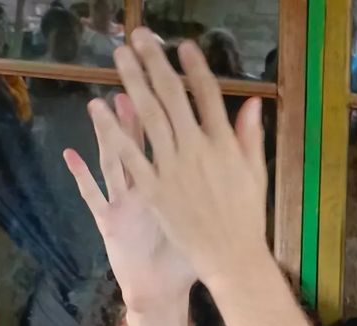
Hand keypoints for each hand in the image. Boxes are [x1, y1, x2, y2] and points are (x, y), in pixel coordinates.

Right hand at [64, 93, 195, 312]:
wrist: (162, 289)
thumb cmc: (185, 256)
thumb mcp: (202, 219)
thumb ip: (216, 189)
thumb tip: (229, 164)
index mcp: (170, 185)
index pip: (172, 144)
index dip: (171, 117)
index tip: (172, 86)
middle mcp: (145, 188)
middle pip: (142, 146)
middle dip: (137, 113)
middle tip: (134, 80)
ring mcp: (125, 203)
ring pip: (115, 163)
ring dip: (107, 135)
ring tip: (100, 107)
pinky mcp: (111, 222)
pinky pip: (94, 197)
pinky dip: (83, 178)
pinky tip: (71, 156)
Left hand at [71, 31, 268, 291]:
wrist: (231, 258)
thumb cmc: (247, 218)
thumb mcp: (256, 175)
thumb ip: (250, 137)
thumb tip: (252, 102)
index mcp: (224, 146)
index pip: (208, 96)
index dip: (195, 68)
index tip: (183, 46)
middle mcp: (197, 151)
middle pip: (172, 97)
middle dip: (155, 63)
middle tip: (140, 37)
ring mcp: (173, 170)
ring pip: (148, 117)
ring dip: (132, 82)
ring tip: (120, 56)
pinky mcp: (154, 190)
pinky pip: (130, 155)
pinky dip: (113, 130)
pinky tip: (100, 107)